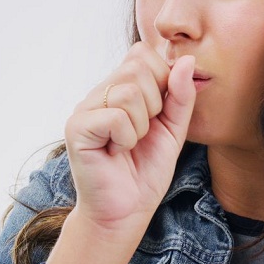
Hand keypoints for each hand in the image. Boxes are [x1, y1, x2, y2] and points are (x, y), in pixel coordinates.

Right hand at [64, 42, 195, 231]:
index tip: (157, 114)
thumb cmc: (147, 170)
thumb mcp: (174, 128)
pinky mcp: (77, 127)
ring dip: (140, 126)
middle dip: (154, 105)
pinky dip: (126, 138)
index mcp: (120, 87)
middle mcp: (100, 92)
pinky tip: (116, 152)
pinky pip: (116, 117)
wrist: (126, 210)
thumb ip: (181, 94)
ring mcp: (85, 108)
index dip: (161, 80)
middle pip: (137, 67)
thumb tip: (186, 59)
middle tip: (141, 133)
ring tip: (128, 144)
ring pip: (128, 92)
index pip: (142, 53)